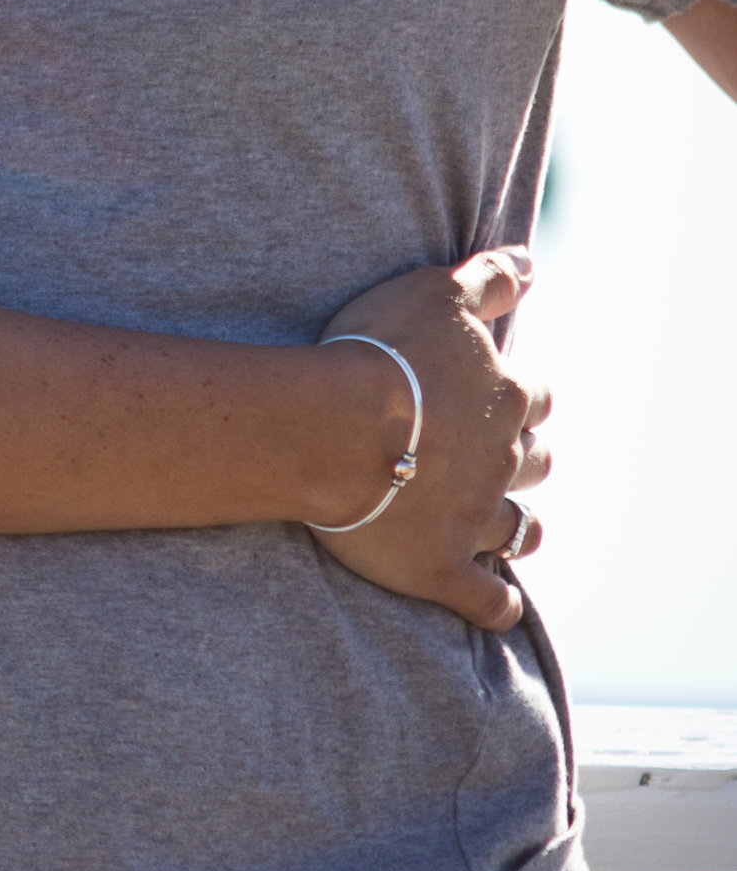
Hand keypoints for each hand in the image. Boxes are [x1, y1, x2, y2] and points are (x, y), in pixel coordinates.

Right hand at [311, 252, 550, 632]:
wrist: (334, 428)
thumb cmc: (380, 352)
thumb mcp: (436, 293)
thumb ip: (489, 278)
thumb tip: (531, 263)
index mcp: (506, 398)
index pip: (535, 395)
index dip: (519, 394)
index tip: (497, 393)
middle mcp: (503, 461)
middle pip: (535, 462)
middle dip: (524, 459)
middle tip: (497, 456)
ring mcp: (477, 520)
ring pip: (522, 530)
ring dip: (519, 528)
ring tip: (506, 528)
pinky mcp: (445, 569)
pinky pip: (488, 601)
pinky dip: (497, 607)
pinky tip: (498, 608)